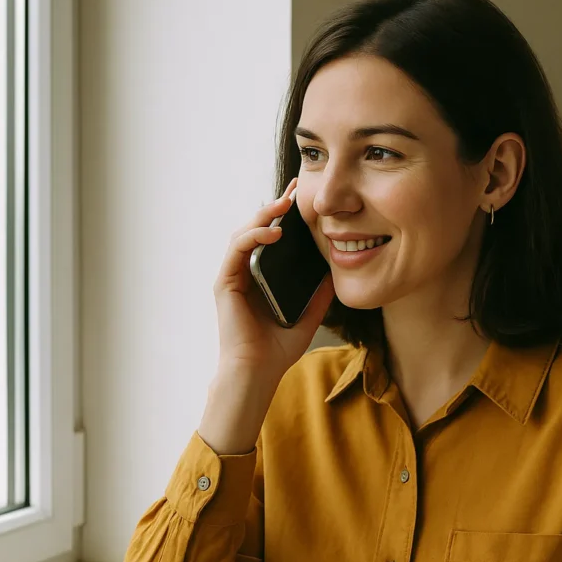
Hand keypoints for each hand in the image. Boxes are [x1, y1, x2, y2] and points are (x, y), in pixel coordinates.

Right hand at [213, 177, 334, 385]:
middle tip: (295, 189)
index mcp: (261, 276)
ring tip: (285, 204)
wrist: (258, 372)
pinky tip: (273, 231)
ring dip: (263, 215)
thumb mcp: (309, 314)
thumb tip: (336, 270)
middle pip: (256, 228)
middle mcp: (244, 272)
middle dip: (274, 205)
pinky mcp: (225, 282)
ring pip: (243, 232)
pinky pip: (237, 249)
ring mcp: (232, 275)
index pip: (271, 237)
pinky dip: (253, 236)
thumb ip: (319, 293)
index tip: (301, 196)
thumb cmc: (278, 348)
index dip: (283, 215)